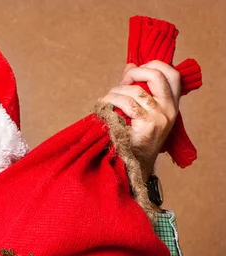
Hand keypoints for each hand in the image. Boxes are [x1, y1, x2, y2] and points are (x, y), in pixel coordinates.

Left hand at [98, 61, 181, 180]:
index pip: (173, 75)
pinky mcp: (148, 126)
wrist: (134, 168)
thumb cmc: (135, 141)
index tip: (134, 72)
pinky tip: (104, 107)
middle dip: (135, 73)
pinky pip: (128, 105)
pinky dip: (113, 102)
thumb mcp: (142, 114)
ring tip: (106, 100)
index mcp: (172, 105)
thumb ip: (139, 90)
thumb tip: (130, 66)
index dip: (154, 66)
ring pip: (137, 91)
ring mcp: (160, 118)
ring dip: (117, 91)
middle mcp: (170, 110)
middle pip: (157, 75)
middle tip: (121, 82)